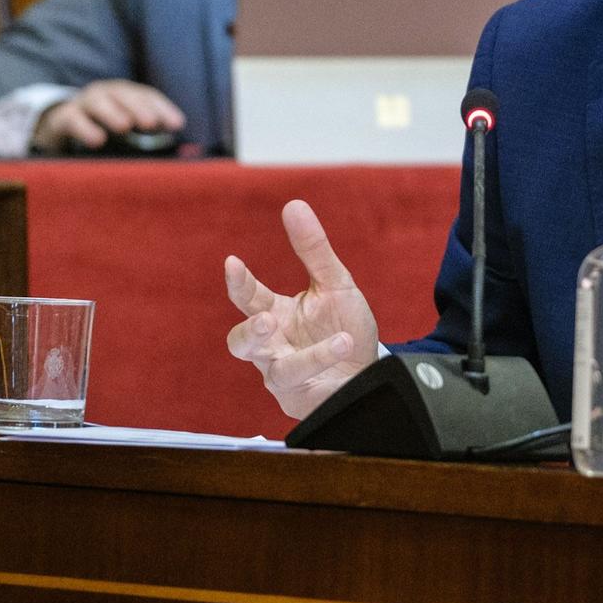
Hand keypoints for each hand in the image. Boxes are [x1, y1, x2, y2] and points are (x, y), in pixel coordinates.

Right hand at [34, 79, 184, 150]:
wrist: (59, 125)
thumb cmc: (101, 127)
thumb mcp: (124, 129)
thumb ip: (146, 137)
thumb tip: (178, 154)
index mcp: (124, 94)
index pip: (146, 96)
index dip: (163, 108)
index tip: (177, 125)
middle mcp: (105, 93)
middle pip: (124, 95)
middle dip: (139, 107)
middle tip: (151, 123)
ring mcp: (83, 103)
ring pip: (98, 102)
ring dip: (112, 112)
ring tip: (125, 126)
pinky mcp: (63, 117)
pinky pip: (73, 119)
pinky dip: (85, 128)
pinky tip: (97, 141)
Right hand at [224, 199, 379, 418]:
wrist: (369, 371)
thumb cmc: (345, 328)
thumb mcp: (335, 284)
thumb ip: (313, 250)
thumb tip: (293, 204)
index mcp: (275, 314)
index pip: (247, 297)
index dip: (238, 282)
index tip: (233, 263)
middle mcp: (272, 347)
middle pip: (240, 343)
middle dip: (250, 332)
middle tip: (265, 318)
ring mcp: (283, 375)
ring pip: (272, 370)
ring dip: (300, 355)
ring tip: (331, 337)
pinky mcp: (299, 398)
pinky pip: (302, 382)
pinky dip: (322, 360)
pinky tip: (345, 344)